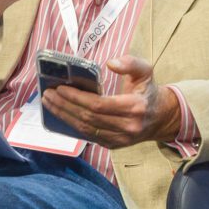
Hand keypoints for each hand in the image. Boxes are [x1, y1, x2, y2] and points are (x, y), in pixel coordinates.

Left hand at [41, 55, 179, 149]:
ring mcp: (120, 139)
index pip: (99, 105)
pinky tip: (61, 114)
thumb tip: (110, 63)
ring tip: (49, 103)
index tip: (60, 88)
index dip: (77, 98)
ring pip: (85, 130)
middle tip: (48, 95)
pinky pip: (88, 136)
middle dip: (65, 106)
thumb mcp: (146, 71)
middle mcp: (127, 127)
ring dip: (64, 116)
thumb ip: (130, 63)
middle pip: (88, 118)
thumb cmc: (148, 91)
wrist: (161, 118)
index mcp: (135, 107)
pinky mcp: (113, 145)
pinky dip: (72, 125)